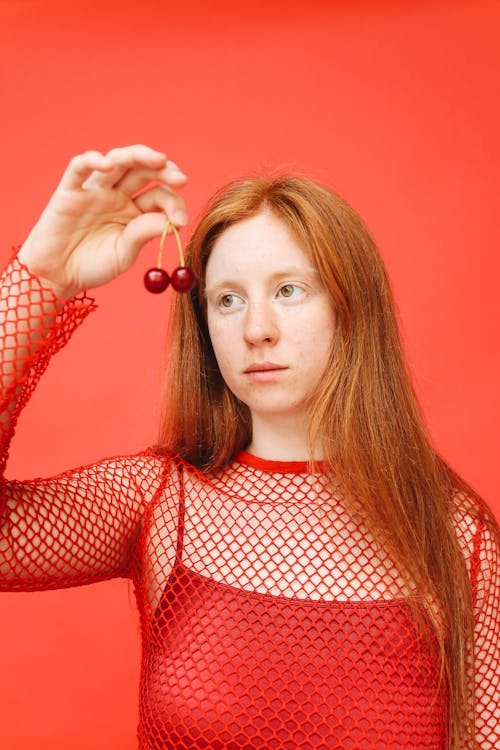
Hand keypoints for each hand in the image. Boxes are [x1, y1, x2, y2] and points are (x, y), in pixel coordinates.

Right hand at [18, 144, 188, 297]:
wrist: (58, 276)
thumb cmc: (92, 265)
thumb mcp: (124, 254)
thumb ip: (143, 234)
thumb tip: (172, 222)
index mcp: (134, 210)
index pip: (158, 195)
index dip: (174, 204)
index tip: (182, 221)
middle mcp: (116, 195)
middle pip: (143, 171)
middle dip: (164, 171)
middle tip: (180, 179)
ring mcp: (94, 191)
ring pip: (118, 162)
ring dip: (139, 156)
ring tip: (159, 160)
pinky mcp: (69, 192)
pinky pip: (79, 168)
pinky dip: (93, 161)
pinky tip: (108, 165)